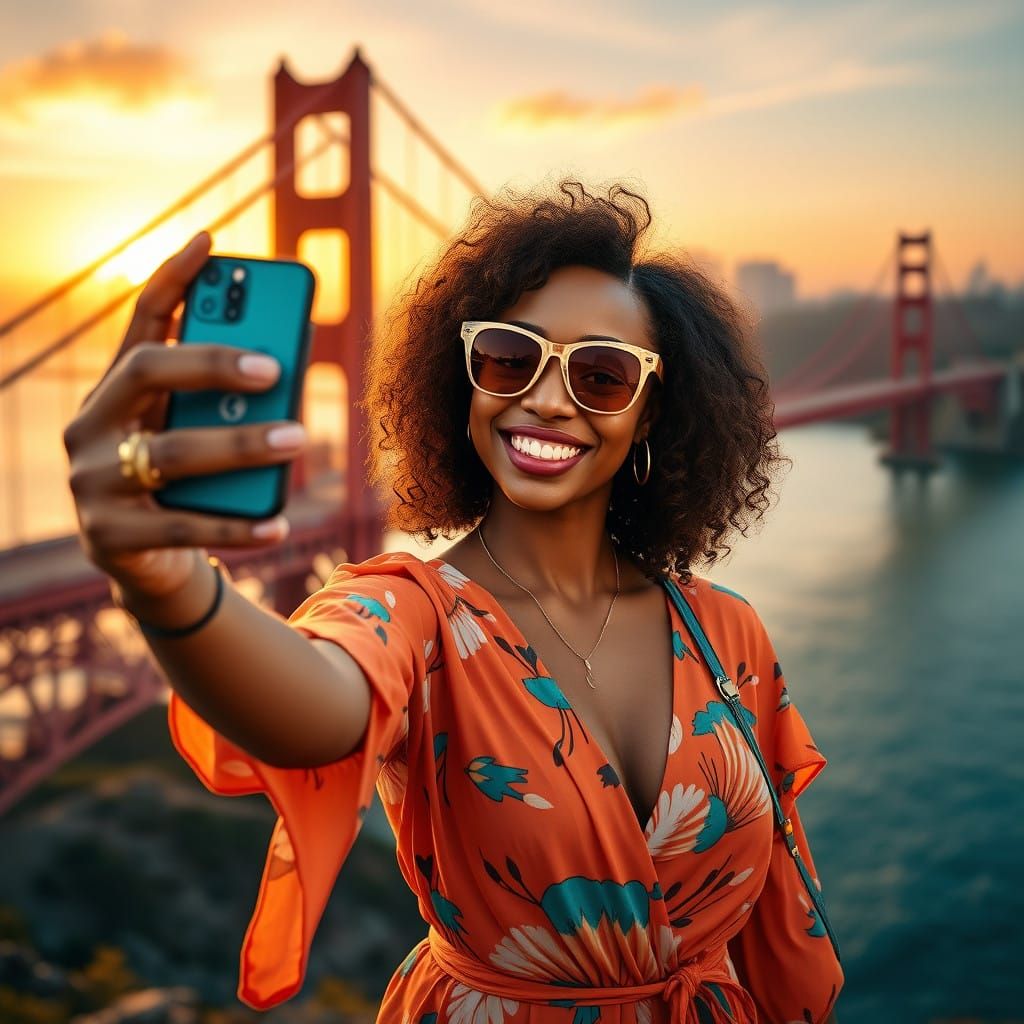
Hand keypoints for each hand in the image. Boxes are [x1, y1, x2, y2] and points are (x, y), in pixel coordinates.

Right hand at [62, 231, 306, 600]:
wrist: (148, 564)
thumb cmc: (186, 484)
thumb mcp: (200, 433)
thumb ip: (228, 400)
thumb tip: (288, 355)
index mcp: (118, 389)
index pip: (141, 321)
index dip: (174, 279)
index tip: (212, 242)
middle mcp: (92, 425)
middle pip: (145, 372)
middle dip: (210, 361)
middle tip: (272, 368)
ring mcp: (92, 480)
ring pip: (169, 453)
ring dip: (239, 445)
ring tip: (298, 439)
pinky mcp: (109, 535)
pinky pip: (183, 527)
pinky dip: (237, 526)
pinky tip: (280, 524)